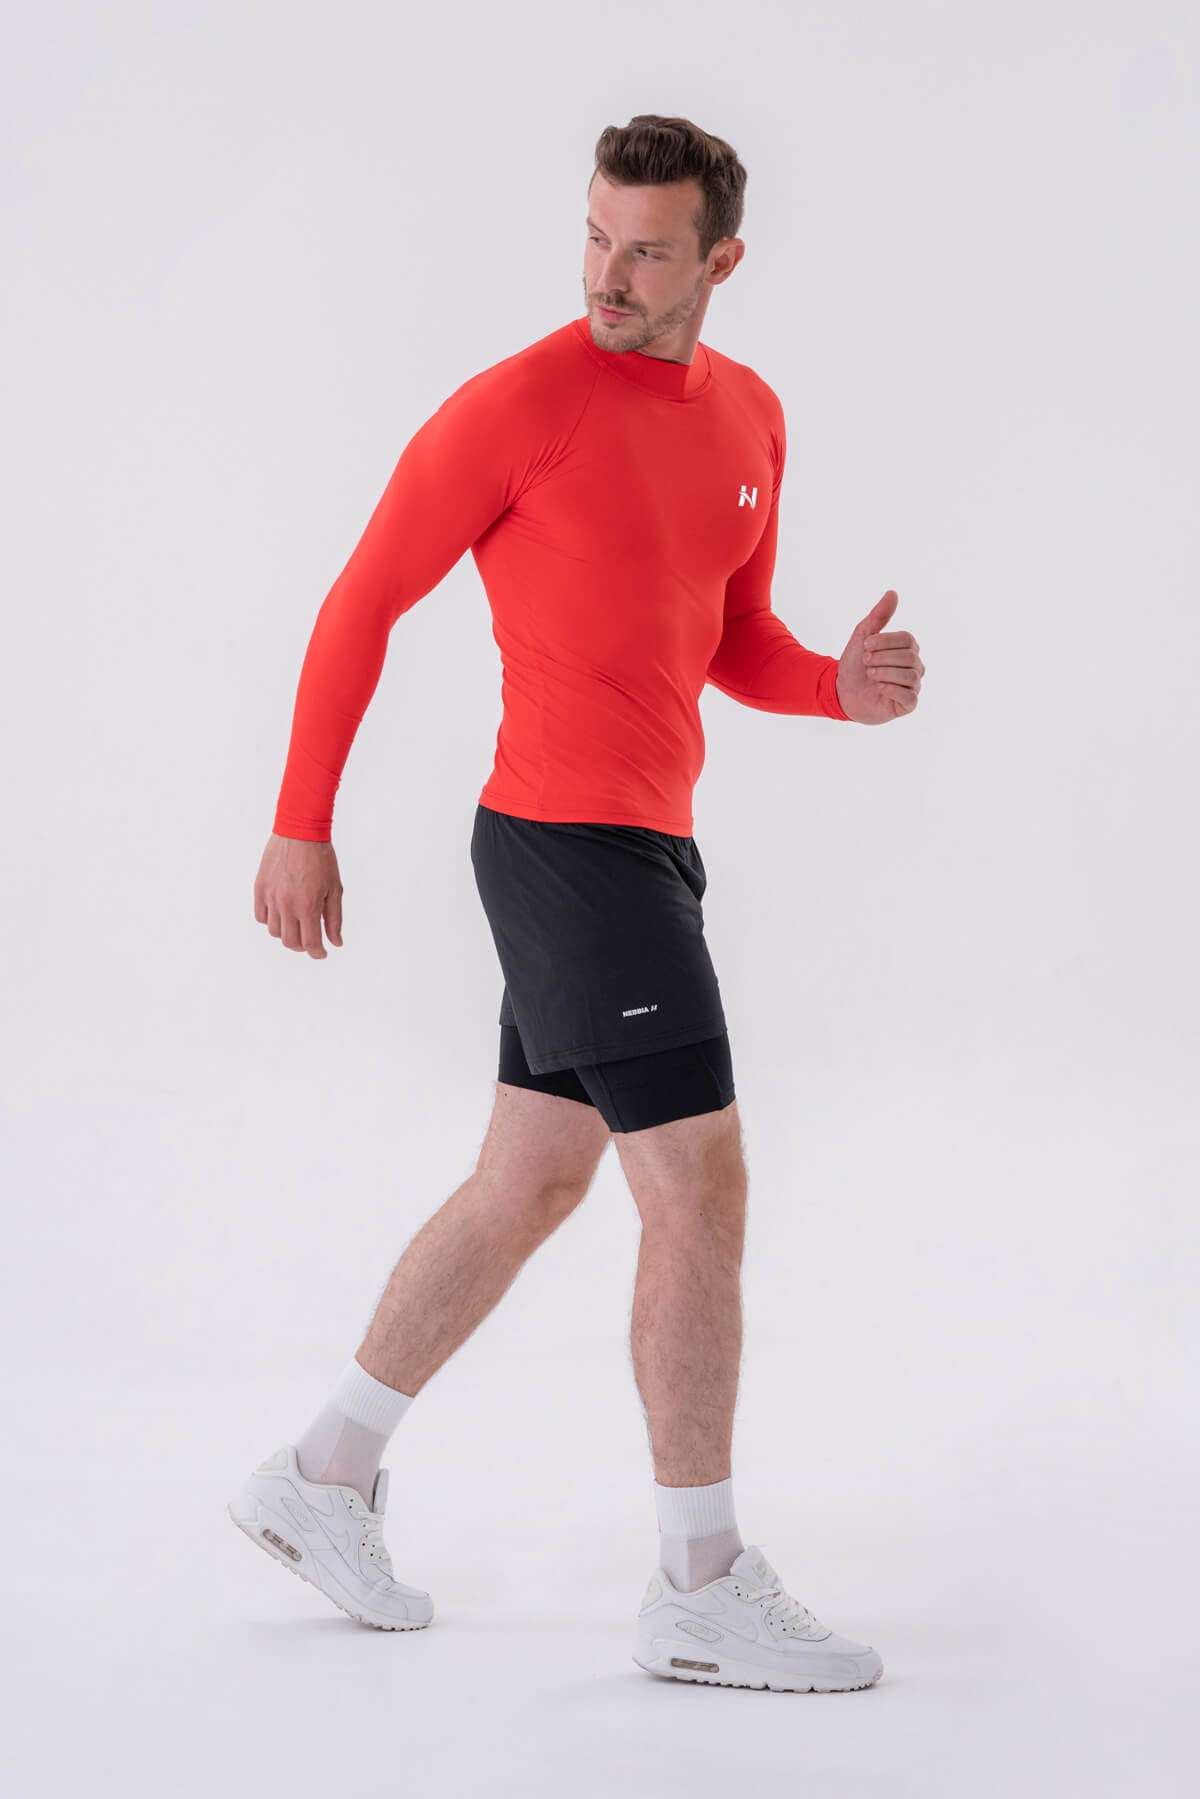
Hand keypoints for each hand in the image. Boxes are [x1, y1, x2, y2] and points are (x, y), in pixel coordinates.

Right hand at [253, 833, 343, 958]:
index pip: (310, 943)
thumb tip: (336, 943)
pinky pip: (261, 916)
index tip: (322, 953)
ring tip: (296, 924)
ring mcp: (271, 897)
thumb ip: (334, 919)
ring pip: (274, 931)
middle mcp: (287, 905)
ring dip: (286, 933)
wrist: (300, 832)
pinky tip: (281, 913)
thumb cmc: (321, 859)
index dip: (317, 953)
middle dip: (302, 946)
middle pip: (290, 942)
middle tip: (310, 939)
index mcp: (308, 907)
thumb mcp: (334, 889)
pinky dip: (270, 920)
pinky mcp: (260, 888)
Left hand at [835, 589, 924, 723]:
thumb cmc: (855, 664)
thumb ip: (878, 616)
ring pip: (909, 675)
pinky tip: (878, 688)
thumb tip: (893, 593)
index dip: (884, 641)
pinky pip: (910, 696)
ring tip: (870, 675)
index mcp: (907, 648)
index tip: (865, 645)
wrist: (842, 692)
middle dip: (882, 658)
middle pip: (909, 656)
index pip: (907, 639)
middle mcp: (914, 666)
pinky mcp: (907, 705)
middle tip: (866, 662)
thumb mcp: (863, 636)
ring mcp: (912, 686)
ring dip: (883, 673)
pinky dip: (891, 690)